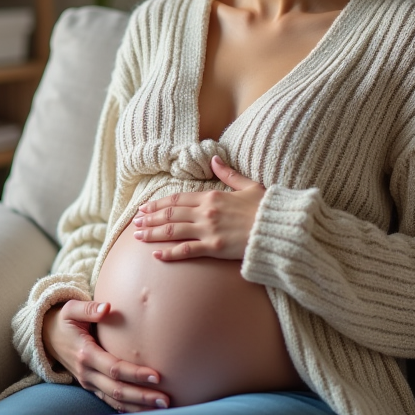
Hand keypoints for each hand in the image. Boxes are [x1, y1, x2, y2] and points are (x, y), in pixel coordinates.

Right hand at [41, 301, 169, 412]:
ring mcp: (88, 383)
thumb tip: (107, 308)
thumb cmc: (64, 321)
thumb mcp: (71, 310)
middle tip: (165, 400)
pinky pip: (110, 402)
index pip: (114, 369)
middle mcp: (86, 373)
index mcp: (85, 354)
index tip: (156, 375)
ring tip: (161, 408)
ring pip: (115, 400)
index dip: (135, 374)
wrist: (46, 337)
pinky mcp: (91, 387)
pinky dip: (128, 409)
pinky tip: (146, 411)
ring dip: (138, 407)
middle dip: (142, 396)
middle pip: (117, 390)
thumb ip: (89, 308)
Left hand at [132, 155, 264, 260]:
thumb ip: (228, 173)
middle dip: (150, 218)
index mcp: (212, 196)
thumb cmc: (266, 208)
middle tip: (135, 222)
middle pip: (170, 214)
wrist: (279, 229)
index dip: (159, 204)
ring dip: (153, 233)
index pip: (177, 199)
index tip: (145, 207)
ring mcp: (208, 230)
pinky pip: (186, 251)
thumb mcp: (248, 185)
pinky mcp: (214, 248)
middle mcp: (206, 212)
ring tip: (138, 236)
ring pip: (173, 231)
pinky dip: (169, 253)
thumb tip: (214, 159)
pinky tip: (156, 255)